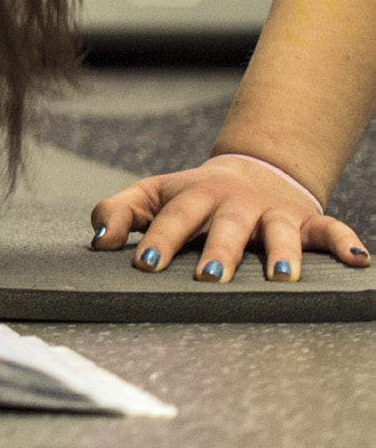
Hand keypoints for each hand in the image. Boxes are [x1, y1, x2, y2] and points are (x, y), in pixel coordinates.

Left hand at [90, 157, 370, 282]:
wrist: (252, 169)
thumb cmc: (193, 196)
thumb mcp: (153, 195)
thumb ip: (119, 212)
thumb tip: (98, 239)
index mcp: (193, 196)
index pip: (172, 217)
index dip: (158, 239)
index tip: (143, 264)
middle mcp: (234, 203)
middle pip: (225, 225)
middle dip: (218, 250)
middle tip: (209, 277)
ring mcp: (272, 212)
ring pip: (279, 231)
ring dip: (280, 253)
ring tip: (280, 278)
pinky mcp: (305, 220)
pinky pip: (330, 231)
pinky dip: (344, 242)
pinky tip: (358, 260)